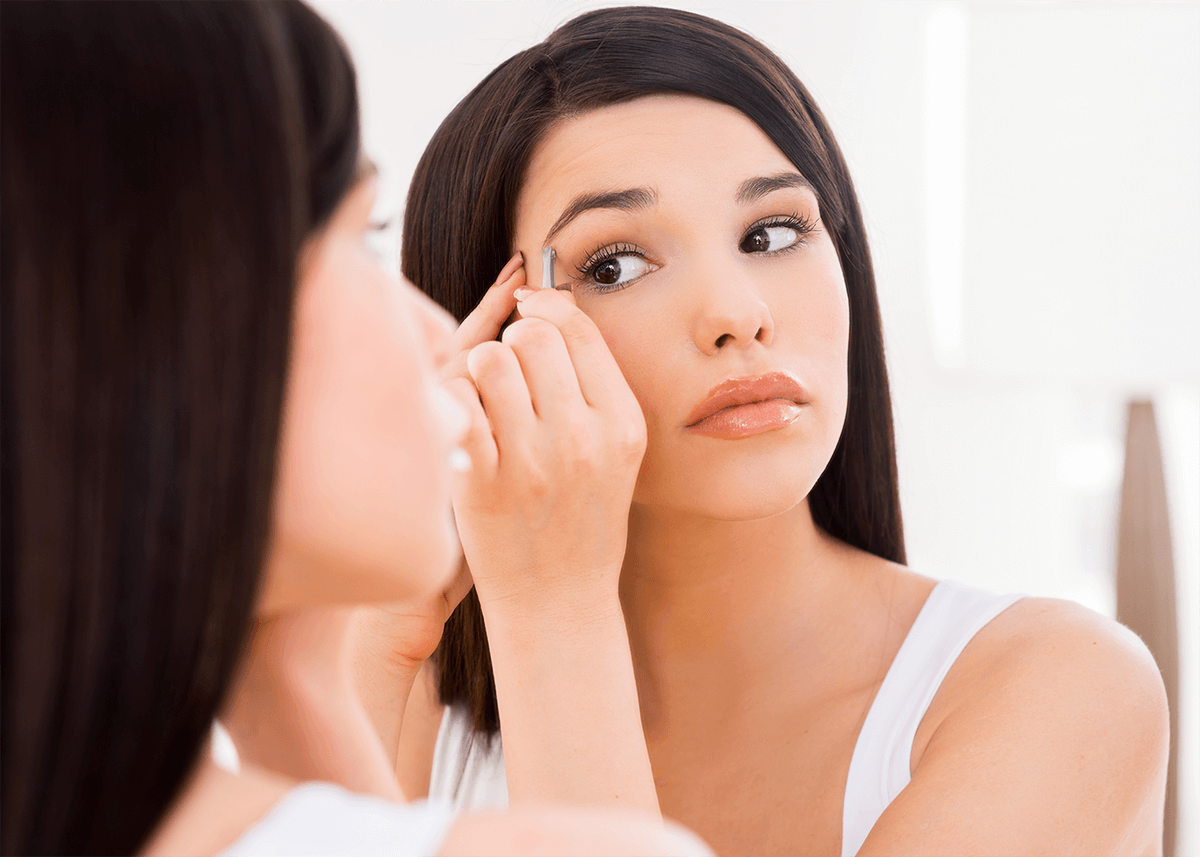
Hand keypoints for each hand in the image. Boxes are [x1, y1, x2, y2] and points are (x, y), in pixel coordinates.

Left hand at [437, 257, 656, 810]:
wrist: (558, 604)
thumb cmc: (581, 521)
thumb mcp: (615, 453)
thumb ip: (592, 383)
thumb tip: (549, 301)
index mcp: (623, 424)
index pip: (580, 330)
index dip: (546, 306)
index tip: (526, 308)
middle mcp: (584, 437)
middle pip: (533, 335)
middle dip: (512, 342)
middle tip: (508, 375)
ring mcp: (533, 460)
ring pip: (491, 359)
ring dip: (480, 372)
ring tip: (487, 404)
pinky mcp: (483, 482)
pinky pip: (458, 399)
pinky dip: (453, 403)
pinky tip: (464, 427)